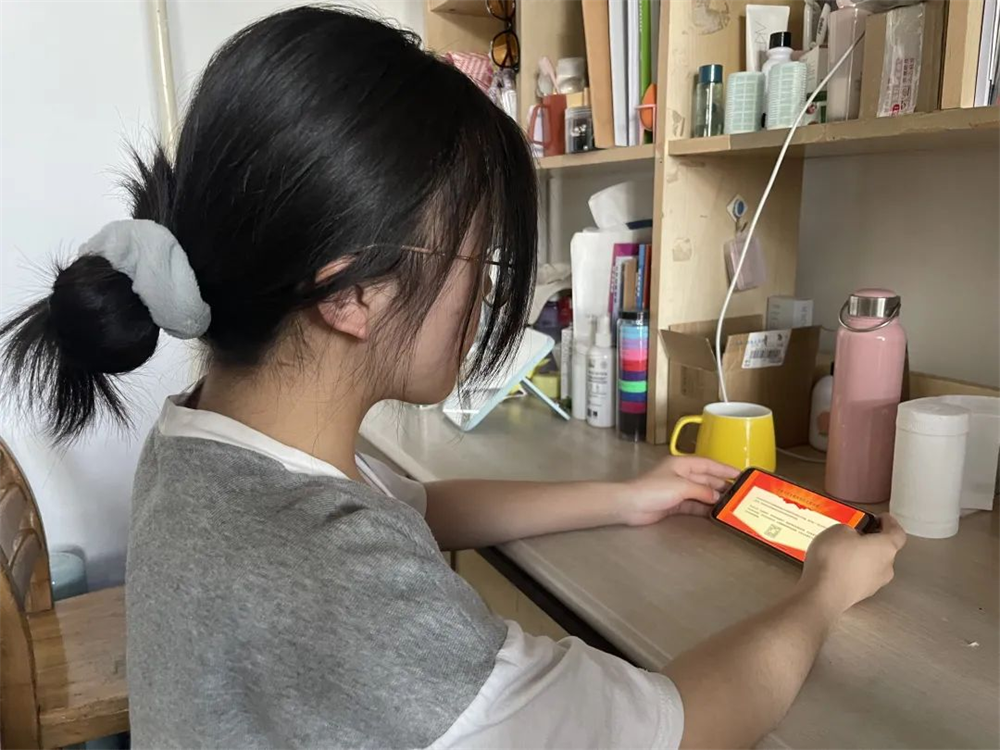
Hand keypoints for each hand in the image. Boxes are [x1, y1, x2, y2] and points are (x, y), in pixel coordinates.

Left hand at [619, 456, 740, 525]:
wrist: (630, 505)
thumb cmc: (654, 489)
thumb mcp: (681, 486)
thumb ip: (702, 490)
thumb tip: (717, 496)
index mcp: (682, 463)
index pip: (708, 464)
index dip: (724, 469)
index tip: (741, 473)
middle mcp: (681, 475)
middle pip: (706, 479)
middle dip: (721, 485)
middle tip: (740, 493)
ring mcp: (677, 490)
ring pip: (701, 493)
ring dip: (714, 498)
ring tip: (732, 504)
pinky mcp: (674, 504)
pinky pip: (693, 505)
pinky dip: (704, 508)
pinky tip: (716, 513)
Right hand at [798, 514, 906, 615]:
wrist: (823, 593)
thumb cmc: (834, 558)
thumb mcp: (838, 530)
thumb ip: (850, 529)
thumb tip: (852, 536)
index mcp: (886, 547)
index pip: (897, 533)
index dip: (890, 523)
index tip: (881, 518)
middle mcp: (886, 567)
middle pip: (884, 550)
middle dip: (871, 541)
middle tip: (855, 533)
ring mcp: (875, 583)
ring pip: (872, 565)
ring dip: (861, 557)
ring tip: (840, 551)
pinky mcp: (861, 594)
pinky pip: (860, 576)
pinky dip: (851, 570)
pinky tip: (835, 566)